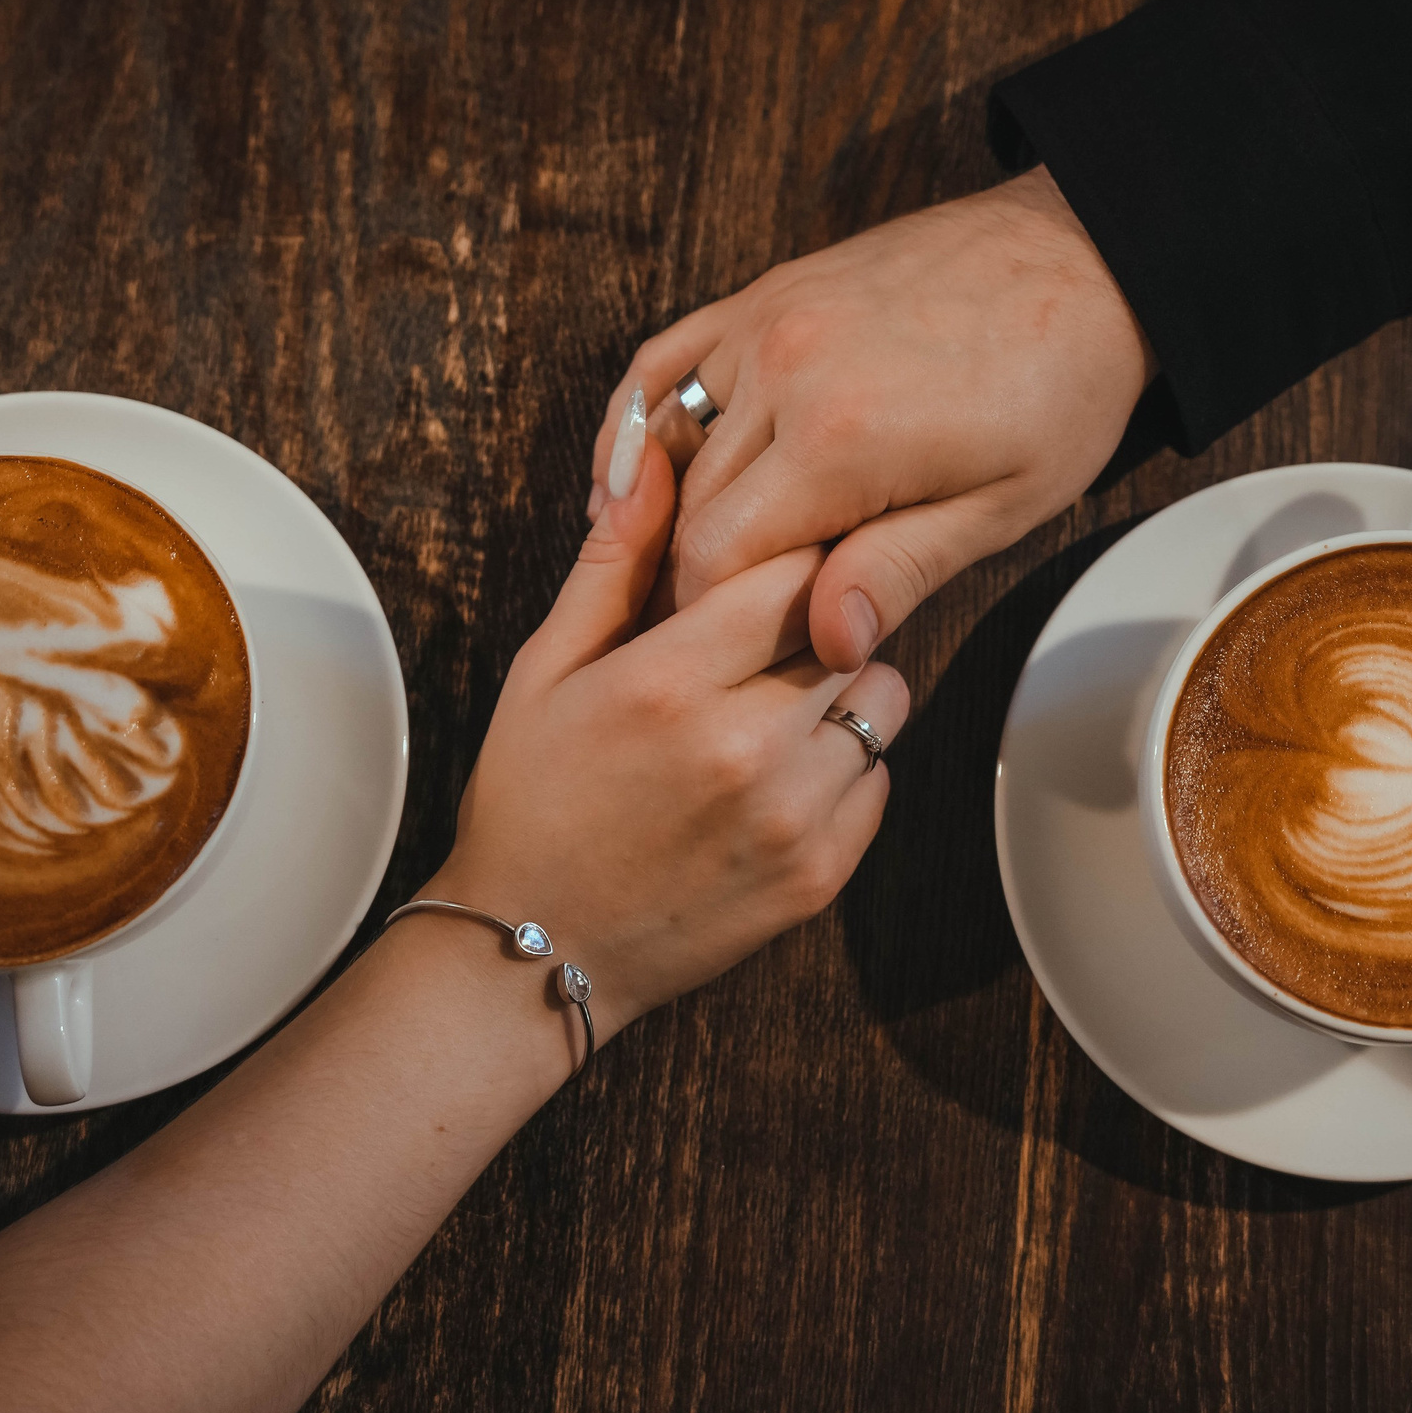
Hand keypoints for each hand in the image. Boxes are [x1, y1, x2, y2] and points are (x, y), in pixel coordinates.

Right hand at [427, 427, 910, 1033]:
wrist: (537, 953)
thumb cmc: (533, 803)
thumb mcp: (546, 670)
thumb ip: (613, 563)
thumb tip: (649, 459)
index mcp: (668, 683)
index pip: (791, 568)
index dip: (788, 556)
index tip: (773, 562)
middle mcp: (743, 747)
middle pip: (845, 628)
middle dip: (817, 620)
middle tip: (768, 639)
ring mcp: (790, 817)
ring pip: (879, 701)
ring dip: (839, 693)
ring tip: (770, 712)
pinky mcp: (820, 874)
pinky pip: (879, 780)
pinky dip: (844, 768)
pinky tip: (776, 778)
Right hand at [590, 165, 1154, 671]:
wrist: (1082, 257)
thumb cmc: (1059, 388)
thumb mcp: (1002, 506)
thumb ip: (899, 573)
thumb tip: (827, 646)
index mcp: (841, 439)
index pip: (717, 560)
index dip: (714, 622)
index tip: (737, 659)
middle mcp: (782, 371)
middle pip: (684, 508)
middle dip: (693, 578)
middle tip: (715, 634)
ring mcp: (764, 322)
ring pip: (664, 441)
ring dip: (666, 511)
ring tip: (680, 572)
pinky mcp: (764, 295)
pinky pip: (663, 361)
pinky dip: (637, 423)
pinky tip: (637, 479)